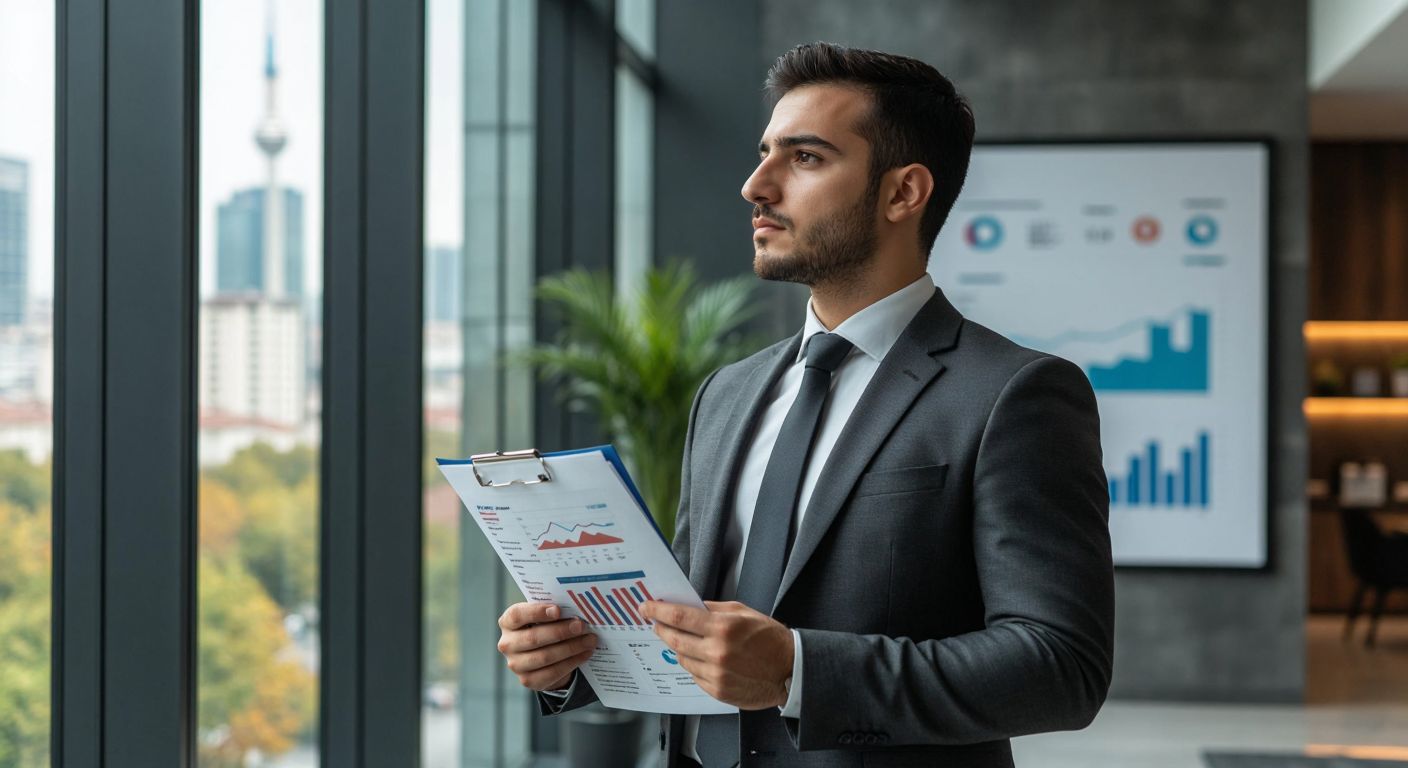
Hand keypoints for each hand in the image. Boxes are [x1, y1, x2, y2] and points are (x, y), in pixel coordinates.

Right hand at [496, 602, 597, 691]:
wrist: (541, 656)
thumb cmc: (543, 628)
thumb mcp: (543, 617)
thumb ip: (552, 612)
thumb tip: (577, 609)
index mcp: (508, 622)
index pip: (517, 615)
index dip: (537, 612)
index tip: (558, 610)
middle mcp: (507, 644)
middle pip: (533, 638)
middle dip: (561, 631)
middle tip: (581, 626)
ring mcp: (516, 664)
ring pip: (545, 657)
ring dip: (571, 648)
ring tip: (590, 640)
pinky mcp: (528, 680)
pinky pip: (552, 672)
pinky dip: (572, 662)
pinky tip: (585, 653)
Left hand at [639, 600, 793, 709]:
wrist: (790, 670)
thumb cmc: (770, 639)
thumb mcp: (743, 612)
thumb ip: (714, 609)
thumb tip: (689, 605)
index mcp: (723, 628)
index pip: (679, 617)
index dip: (657, 611)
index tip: (645, 607)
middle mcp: (716, 652)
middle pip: (674, 639)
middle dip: (660, 629)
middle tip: (655, 623)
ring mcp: (716, 674)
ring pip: (682, 658)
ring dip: (677, 647)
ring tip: (681, 639)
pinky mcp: (717, 690)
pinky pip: (694, 675)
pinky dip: (693, 664)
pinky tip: (701, 657)